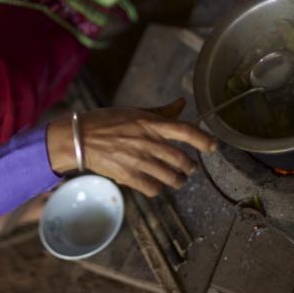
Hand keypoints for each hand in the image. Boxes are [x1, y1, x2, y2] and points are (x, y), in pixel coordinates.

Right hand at [46, 98, 216, 196]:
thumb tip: (182, 103)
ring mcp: (138, 160)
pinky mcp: (128, 176)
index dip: (203, 140)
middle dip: (189, 167)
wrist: (80, 137)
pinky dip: (158, 188)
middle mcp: (147, 142)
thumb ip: (161, 111)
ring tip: (177, 180)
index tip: (213, 146)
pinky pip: (153, 188)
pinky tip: (156, 185)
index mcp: (150, 123)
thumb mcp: (135, 111)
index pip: (184, 130)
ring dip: (178, 181)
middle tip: (189, 168)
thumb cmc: (107, 121)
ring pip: (170, 177)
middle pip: (181, 159)